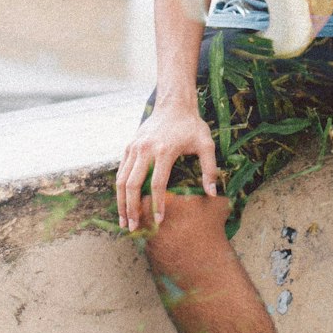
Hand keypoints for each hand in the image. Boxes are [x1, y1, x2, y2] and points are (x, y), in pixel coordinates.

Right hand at [116, 104, 218, 230]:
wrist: (173, 104)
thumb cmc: (192, 126)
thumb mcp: (206, 144)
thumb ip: (210, 169)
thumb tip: (212, 194)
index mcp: (164, 151)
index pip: (157, 184)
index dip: (157, 204)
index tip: (158, 221)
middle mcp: (145, 150)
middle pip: (132, 185)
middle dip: (131, 209)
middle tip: (132, 228)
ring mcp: (134, 148)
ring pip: (121, 180)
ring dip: (121, 202)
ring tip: (123, 221)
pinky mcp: (129, 146)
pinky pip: (121, 171)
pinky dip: (120, 189)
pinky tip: (123, 203)